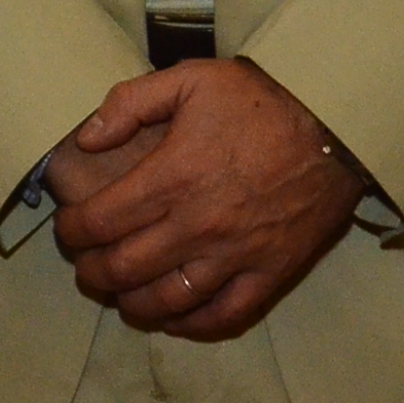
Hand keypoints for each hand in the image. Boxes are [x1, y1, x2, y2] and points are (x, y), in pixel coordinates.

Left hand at [51, 59, 362, 339]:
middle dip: (92, 272)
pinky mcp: (269, 273)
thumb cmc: (262, 99)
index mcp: (172, 177)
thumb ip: (131, 102)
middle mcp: (197, 225)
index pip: (100, 222)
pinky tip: (174, 316)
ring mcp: (235, 255)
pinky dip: (191, 324)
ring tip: (120, 295)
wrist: (336, 123)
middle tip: (86, 265)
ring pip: (166, 301)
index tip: (67, 229)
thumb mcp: (191, 78)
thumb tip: (87, 138)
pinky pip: (223, 316)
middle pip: (123, 269)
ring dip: (131, 303)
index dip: (72, 232)